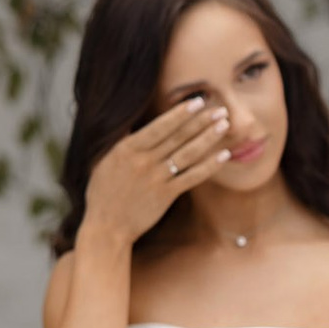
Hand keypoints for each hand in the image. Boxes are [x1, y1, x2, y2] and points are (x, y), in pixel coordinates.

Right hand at [80, 98, 231, 246]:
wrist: (107, 226)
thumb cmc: (104, 192)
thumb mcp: (105, 161)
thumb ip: (122, 140)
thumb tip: (134, 122)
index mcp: (127, 148)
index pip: (160, 126)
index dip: (180, 113)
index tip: (197, 101)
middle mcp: (143, 161)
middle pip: (178, 137)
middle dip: (201, 121)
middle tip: (220, 109)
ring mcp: (156, 178)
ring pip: (188, 154)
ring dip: (208, 138)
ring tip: (224, 125)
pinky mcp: (166, 195)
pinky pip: (192, 177)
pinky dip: (209, 166)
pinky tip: (224, 155)